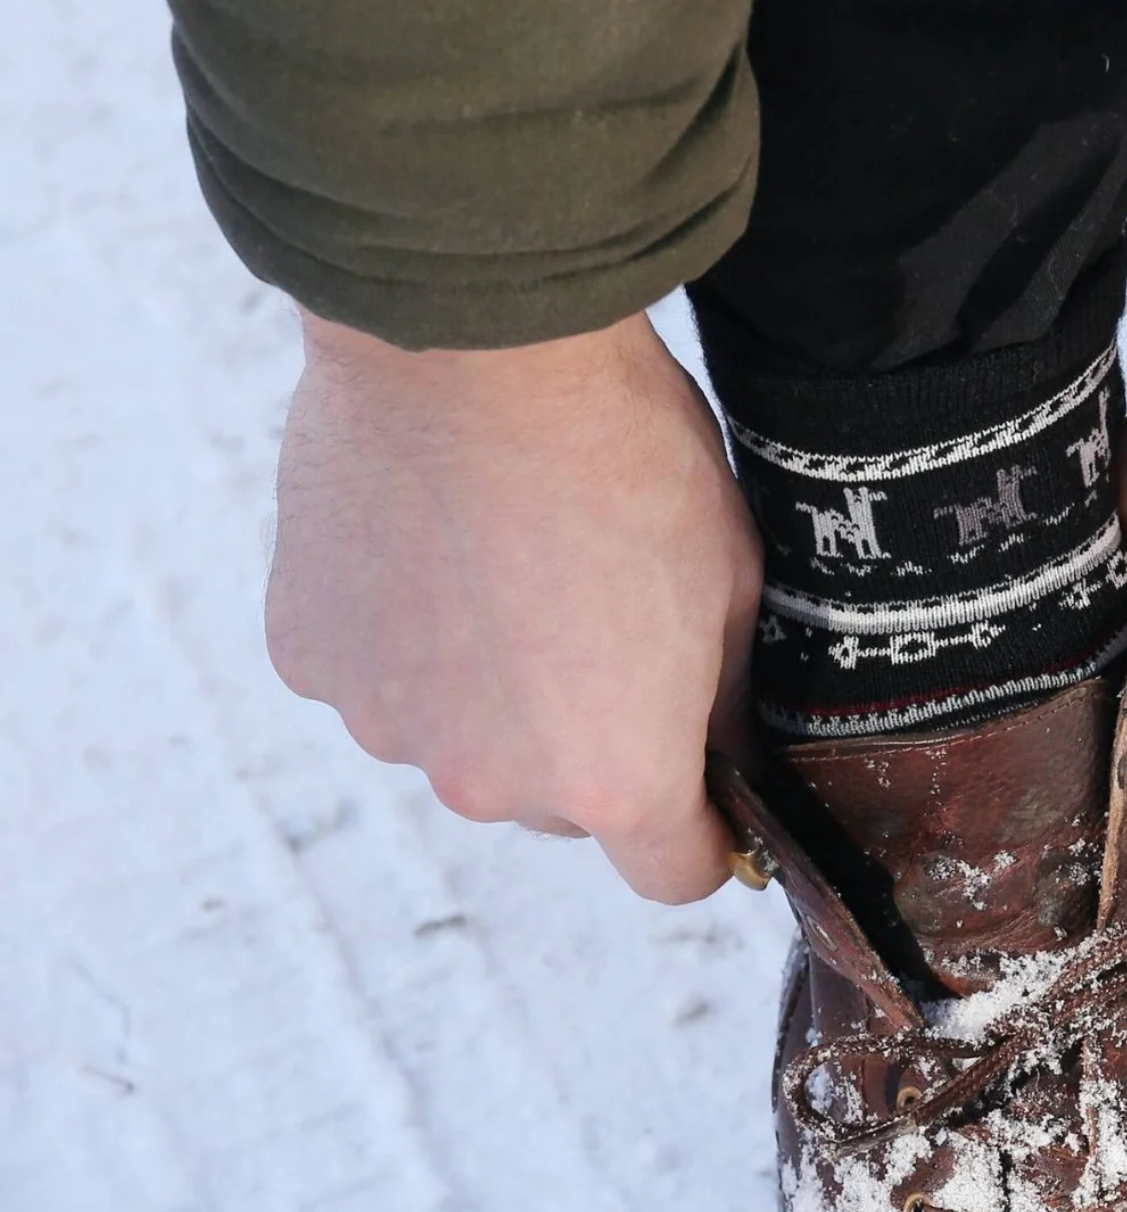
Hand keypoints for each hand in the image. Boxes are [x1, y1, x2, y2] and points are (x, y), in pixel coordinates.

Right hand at [267, 310, 761, 901]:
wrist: (475, 335)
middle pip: (561, 808)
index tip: (705, 795)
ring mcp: (390, 730)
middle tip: (594, 626)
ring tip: (501, 572)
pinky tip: (425, 550)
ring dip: (485, 695)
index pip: (672, 875)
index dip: (701, 838)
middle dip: (589, 745)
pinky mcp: (312, 663)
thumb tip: (728, 758)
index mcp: (616, 781)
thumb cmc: (626, 453)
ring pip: (462, 745)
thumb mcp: (730, 586)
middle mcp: (494, 787)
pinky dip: (402, 640)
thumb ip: (725, 704)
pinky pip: (378, 679)